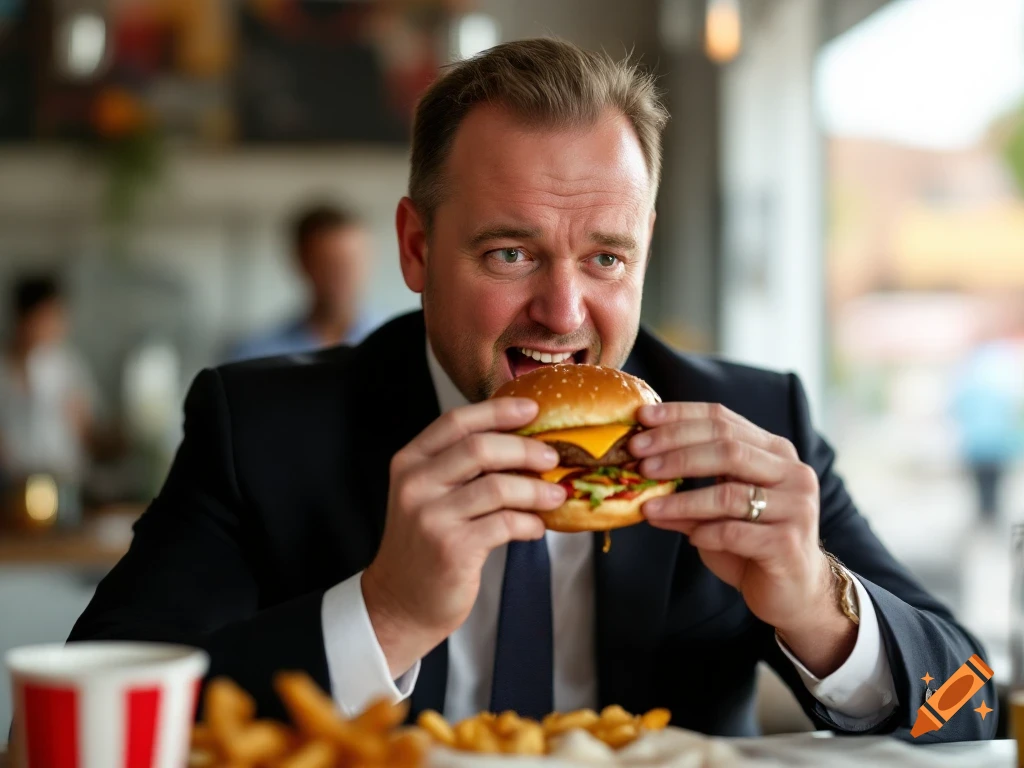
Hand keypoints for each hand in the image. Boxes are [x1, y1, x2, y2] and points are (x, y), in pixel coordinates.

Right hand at [362, 398, 566, 677]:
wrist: (400, 601)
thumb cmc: (425, 544)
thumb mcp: (429, 495)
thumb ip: (460, 468)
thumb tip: (523, 442)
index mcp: (410, 462)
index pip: (456, 422)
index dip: (497, 410)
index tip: (532, 408)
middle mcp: (416, 484)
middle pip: (480, 448)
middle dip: (524, 448)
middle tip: (552, 455)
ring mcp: (431, 517)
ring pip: (498, 487)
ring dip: (536, 489)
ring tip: (555, 495)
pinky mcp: (452, 549)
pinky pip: (504, 524)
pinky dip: (529, 523)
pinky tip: (537, 528)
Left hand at [629, 402, 855, 675]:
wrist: (794, 591)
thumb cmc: (751, 543)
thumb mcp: (714, 512)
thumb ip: (685, 491)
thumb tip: (637, 471)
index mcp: (773, 451)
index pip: (723, 419)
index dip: (680, 415)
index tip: (641, 418)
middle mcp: (791, 471)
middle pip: (727, 447)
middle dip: (676, 450)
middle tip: (639, 459)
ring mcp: (795, 506)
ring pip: (729, 493)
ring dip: (682, 500)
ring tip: (648, 506)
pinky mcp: (789, 543)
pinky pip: (736, 532)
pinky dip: (706, 533)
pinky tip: (689, 538)